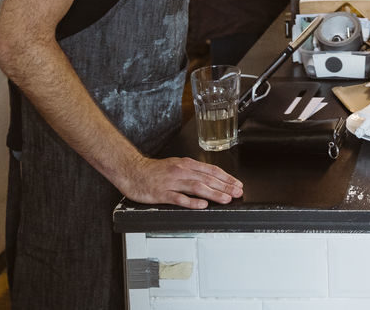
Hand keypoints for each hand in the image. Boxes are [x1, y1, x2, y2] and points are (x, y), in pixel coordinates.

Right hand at [116, 154, 243, 209]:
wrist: (132, 171)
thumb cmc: (154, 171)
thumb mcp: (177, 166)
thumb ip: (193, 172)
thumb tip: (211, 179)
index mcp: (187, 164)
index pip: (211, 170)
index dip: (227, 178)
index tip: (237, 184)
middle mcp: (182, 171)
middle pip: (207, 179)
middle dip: (225, 186)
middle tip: (237, 192)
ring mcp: (172, 182)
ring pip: (197, 187)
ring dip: (214, 193)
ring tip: (226, 199)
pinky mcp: (162, 193)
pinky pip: (179, 198)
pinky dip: (192, 201)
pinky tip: (202, 205)